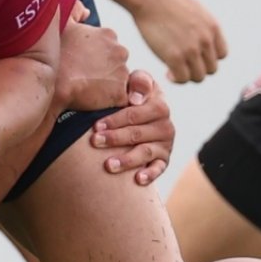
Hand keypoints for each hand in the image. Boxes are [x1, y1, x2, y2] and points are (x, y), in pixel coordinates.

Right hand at [55, 4, 130, 111]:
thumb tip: (86, 10)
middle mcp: (120, 51)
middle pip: (116, 62)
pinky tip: (94, 99)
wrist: (54, 83)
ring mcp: (122, 73)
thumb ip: (76, 11)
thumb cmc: (56, 54)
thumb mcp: (63, 24)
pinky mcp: (121, 94)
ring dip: (108, 85)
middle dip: (105, 69)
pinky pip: (120, 98)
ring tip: (88, 89)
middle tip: (85, 77)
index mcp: (109, 34)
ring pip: (119, 80)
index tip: (83, 63)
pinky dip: (110, 100)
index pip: (109, 47)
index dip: (96, 56)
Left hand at [89, 70, 174, 184]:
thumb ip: (139, 82)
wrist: (147, 113)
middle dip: (115, 139)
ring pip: (145, 152)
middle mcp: (165, 126)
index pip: (135, 114)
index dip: (115, 120)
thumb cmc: (134, 96)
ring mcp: (165, 144)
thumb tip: (136, 99)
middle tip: (94, 142)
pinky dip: (150, 175)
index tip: (96, 126)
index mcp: (160, 105)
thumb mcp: (138, 82)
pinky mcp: (163, 160)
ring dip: (127, 160)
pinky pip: (158, 169)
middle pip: (137, 134)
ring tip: (108, 165)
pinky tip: (137, 179)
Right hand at [130, 0, 226, 83]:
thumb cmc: (165, 0)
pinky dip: (176, 79)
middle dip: (197, 68)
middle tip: (182, 65)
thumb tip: (197, 37)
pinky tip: (167, 72)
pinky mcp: (175, 57)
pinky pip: (182, 78)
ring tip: (174, 69)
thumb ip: (201, 26)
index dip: (208, 58)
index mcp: (212, 27)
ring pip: (198, 77)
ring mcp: (191, 50)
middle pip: (211, 68)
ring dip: (187, 75)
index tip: (195, 57)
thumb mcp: (194, 9)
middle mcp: (206, 40)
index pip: (221, 54)